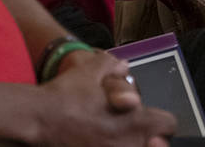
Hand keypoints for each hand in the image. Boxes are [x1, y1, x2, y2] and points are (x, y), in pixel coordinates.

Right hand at [38, 50, 175, 146]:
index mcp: (135, 118)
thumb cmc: (66, 93)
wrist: (36, 117)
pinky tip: (100, 142)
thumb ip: (113, 67)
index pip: (167, 125)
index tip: (151, 119)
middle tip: (134, 131)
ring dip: (130, 144)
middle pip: (155, 145)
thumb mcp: (92, 70)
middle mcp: (128, 142)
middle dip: (148, 137)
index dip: (161, 121)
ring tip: (114, 137)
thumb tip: (124, 66)